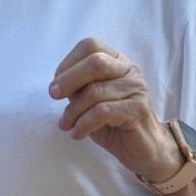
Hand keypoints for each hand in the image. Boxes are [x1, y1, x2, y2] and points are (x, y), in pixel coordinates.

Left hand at [49, 39, 179, 181]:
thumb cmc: (112, 123)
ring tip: (66, 125)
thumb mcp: (89, 101)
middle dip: (69, 79)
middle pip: (96, 62)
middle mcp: (130, 70)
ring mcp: (137, 88)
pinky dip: (84, 123)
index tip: (56, 84)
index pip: (90, 46)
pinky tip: (77, 134)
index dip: (68, 62)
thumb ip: (78, 87)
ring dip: (73, 111)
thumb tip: (57, 84)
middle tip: (53, 96)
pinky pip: (103, 111)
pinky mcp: (138, 109)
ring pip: (95, 91)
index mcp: (117, 62)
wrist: (142, 149)